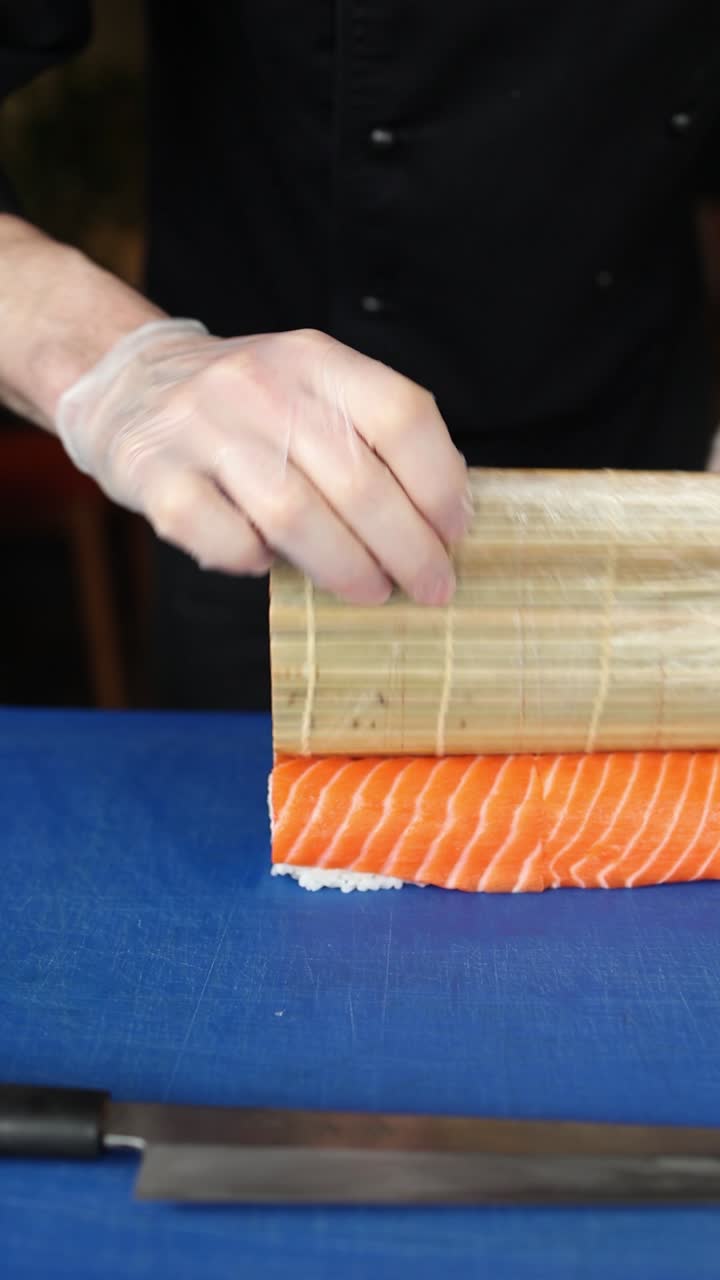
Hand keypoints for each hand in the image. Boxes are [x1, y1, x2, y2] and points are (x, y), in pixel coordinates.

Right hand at [57, 320, 470, 603]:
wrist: (128, 381)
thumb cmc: (246, 407)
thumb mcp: (310, 389)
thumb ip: (369, 435)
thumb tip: (442, 520)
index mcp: (313, 359)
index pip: (400, 415)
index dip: (440, 483)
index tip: (454, 532)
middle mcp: (259, 384)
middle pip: (356, 480)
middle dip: (407, 547)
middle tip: (430, 585)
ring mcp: (202, 428)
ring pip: (295, 516)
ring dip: (346, 567)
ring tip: (371, 590)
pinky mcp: (154, 474)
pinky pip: (223, 538)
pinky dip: (256, 562)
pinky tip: (269, 562)